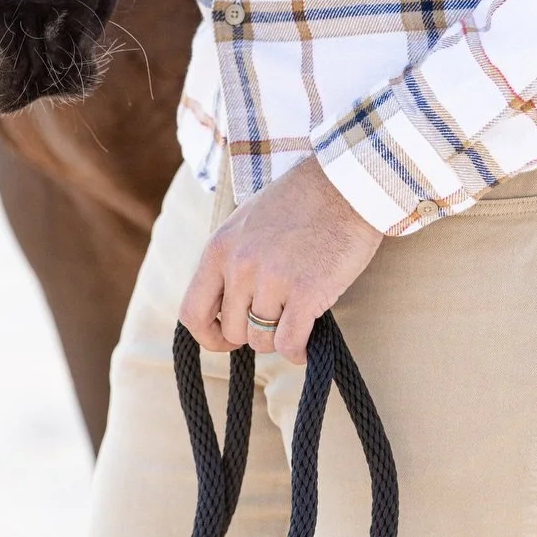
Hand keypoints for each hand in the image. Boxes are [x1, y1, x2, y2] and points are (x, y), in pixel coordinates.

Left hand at [179, 156, 382, 364]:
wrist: (345, 185)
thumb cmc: (300, 201)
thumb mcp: (247, 222)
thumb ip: (231, 259)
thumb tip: (224, 304)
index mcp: (220, 248)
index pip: (192, 312)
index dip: (209, 335)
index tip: (228, 339)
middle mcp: (239, 266)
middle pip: (233, 331)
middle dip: (254, 331)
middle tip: (276, 317)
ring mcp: (271, 280)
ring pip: (262, 340)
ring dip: (279, 337)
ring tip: (295, 318)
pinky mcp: (305, 292)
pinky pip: (289, 344)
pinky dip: (298, 351)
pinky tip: (307, 343)